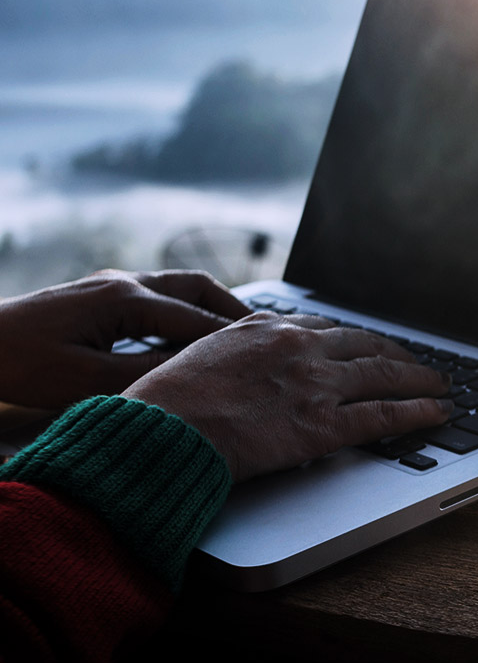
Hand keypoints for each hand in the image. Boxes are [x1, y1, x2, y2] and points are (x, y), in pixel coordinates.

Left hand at [0, 269, 251, 407]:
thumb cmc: (20, 364)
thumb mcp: (88, 380)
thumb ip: (148, 372)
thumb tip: (196, 372)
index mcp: (125, 299)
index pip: (197, 320)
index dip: (234, 339)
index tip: (268, 354)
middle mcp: (122, 282)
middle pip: (196, 287)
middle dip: (234, 309)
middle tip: (265, 334)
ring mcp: (109, 284)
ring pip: (178, 287)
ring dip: (210, 307)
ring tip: (236, 334)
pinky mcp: (97, 294)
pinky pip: (156, 295)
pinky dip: (183, 311)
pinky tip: (188, 336)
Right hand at [124, 313, 452, 481]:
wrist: (162, 431)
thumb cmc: (166, 403)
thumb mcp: (200, 356)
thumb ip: (236, 352)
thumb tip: (250, 362)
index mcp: (265, 329)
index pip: (324, 327)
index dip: (354, 339)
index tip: (368, 345)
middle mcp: (298, 348)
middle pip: (365, 345)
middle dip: (397, 353)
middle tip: (417, 362)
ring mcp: (316, 384)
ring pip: (385, 374)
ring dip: (421, 379)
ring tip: (441, 384)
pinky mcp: (325, 424)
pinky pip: (386, 414)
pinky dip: (419, 412)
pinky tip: (438, 413)